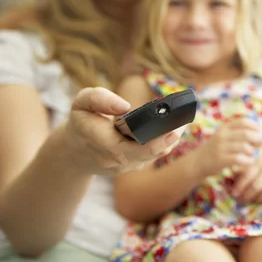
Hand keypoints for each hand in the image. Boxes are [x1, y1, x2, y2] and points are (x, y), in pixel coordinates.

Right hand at [64, 87, 183, 175]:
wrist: (75, 151)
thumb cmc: (82, 120)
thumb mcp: (82, 103)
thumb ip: (99, 99)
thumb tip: (124, 106)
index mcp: (99, 142)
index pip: (127, 147)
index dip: (151, 142)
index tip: (170, 131)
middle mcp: (113, 159)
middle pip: (146, 154)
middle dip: (166, 140)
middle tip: (183, 124)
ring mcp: (125, 166)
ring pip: (152, 155)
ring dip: (169, 140)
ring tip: (184, 121)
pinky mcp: (134, 165)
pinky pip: (153, 155)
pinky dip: (165, 142)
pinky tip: (176, 127)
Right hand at [194, 118, 261, 177]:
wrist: (197, 162)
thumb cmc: (215, 149)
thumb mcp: (223, 136)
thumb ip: (237, 132)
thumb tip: (259, 133)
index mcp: (224, 128)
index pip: (243, 122)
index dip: (255, 126)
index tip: (260, 132)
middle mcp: (222, 136)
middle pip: (246, 134)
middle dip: (258, 139)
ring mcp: (221, 147)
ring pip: (244, 147)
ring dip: (253, 151)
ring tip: (253, 154)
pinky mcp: (221, 160)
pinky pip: (239, 159)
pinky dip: (248, 160)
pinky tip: (249, 162)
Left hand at [231, 151, 261, 203]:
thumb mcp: (257, 163)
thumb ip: (242, 171)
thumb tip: (226, 180)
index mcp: (260, 164)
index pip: (248, 175)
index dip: (240, 185)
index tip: (233, 194)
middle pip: (256, 186)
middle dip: (247, 196)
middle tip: (240, 202)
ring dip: (257, 200)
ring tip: (251, 202)